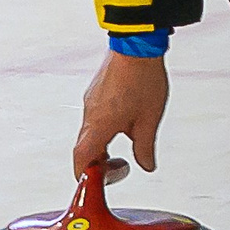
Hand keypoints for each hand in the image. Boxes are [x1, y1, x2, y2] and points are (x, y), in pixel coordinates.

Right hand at [72, 50, 166, 179]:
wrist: (136, 44)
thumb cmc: (142, 78)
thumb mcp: (149, 119)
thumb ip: (145, 147)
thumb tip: (146, 165)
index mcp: (99, 126)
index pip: (81, 160)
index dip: (86, 176)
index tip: (98, 184)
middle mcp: (89, 114)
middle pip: (84, 149)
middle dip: (98, 163)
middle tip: (118, 168)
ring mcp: (91, 101)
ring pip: (89, 133)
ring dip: (102, 145)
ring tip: (125, 144)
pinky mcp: (96, 91)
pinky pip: (94, 117)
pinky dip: (104, 129)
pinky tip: (125, 122)